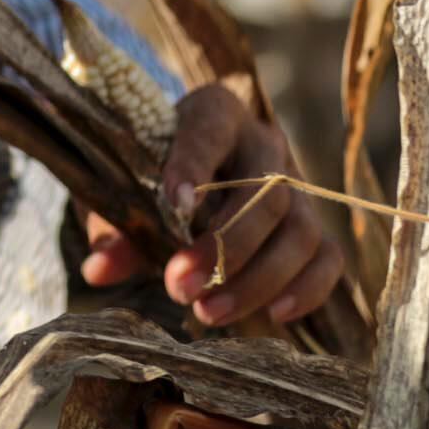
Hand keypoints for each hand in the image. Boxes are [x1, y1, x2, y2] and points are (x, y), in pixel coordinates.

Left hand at [81, 80, 346, 329]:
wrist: (188, 169)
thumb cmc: (150, 174)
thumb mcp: (122, 190)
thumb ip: (113, 224)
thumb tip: (100, 269)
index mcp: (212, 113)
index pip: (209, 128)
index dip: (194, 165)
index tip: (173, 207)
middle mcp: (263, 142)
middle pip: (266, 193)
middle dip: (225, 248)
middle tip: (180, 289)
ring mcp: (297, 183)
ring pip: (301, 230)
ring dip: (259, 280)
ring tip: (208, 313)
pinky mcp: (315, 222)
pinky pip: (328, 256)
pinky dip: (308, 288)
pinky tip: (274, 315)